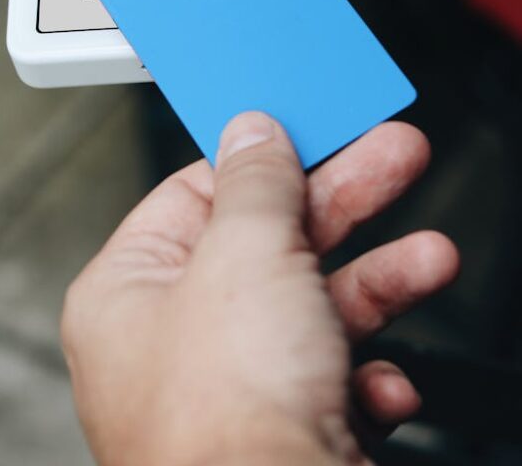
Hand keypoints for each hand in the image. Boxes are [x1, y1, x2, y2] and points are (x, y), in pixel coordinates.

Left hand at [62, 114, 458, 465]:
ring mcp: (230, 392)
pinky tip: (385, 382)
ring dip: (377, 282)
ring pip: (310, 308)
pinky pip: (330, 379)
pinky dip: (366, 374)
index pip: (197, 192)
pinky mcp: (281, 434)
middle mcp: (172, 341)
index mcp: (129, 291)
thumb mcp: (246, 255)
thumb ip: (255, 181)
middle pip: (266, 241)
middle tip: (394, 155)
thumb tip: (252, 131)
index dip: (262, 154)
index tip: (313, 125)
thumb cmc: (226, 419)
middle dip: (342, 200)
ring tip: (430, 255)